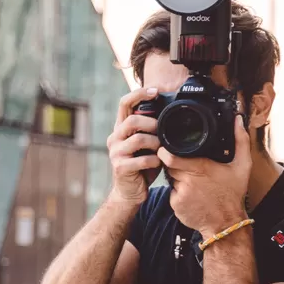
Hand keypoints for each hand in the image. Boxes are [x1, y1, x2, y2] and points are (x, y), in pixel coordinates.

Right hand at [106, 87, 163, 205]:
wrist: (129, 192)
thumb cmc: (141, 166)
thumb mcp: (146, 145)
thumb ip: (150, 129)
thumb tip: (169, 111)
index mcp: (120, 129)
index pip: (124, 103)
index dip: (139, 93)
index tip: (156, 91)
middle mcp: (114, 138)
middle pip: (131, 120)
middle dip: (152, 124)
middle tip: (162, 131)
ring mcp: (115, 153)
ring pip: (137, 139)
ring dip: (155, 143)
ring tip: (161, 150)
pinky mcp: (120, 167)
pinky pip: (141, 160)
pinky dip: (154, 161)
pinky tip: (157, 163)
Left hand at [158, 114, 251, 236]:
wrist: (226, 224)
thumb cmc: (233, 195)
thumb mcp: (242, 166)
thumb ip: (241, 140)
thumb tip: (238, 120)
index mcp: (200, 168)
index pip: (170, 156)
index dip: (165, 151)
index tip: (167, 149)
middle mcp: (188, 180)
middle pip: (169, 165)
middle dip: (174, 163)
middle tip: (188, 166)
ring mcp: (180, 194)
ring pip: (171, 179)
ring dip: (178, 178)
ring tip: (194, 182)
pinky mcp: (176, 205)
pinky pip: (171, 193)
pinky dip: (178, 193)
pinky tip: (192, 195)